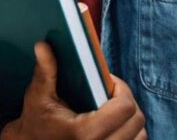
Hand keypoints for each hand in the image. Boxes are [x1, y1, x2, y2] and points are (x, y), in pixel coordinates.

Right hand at [4, 43, 145, 139]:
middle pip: (137, 121)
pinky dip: (129, 132)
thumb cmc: (36, 123)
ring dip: (130, 119)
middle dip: (127, 101)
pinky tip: (113, 123)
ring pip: (140, 135)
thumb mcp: (38, 96)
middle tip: (110, 93)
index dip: (121, 89)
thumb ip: (45, 71)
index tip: (109, 81)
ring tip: (112, 108)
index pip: (125, 108)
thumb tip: (43, 45)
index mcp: (84, 133)